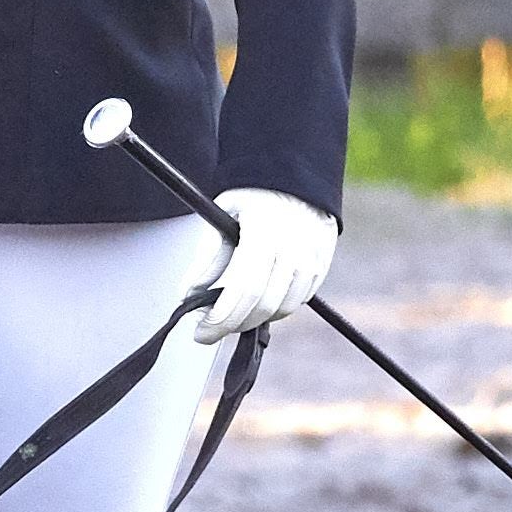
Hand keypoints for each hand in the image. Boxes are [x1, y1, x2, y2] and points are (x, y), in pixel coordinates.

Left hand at [194, 188, 336, 344]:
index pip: (243, 291)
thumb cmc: (253, 196)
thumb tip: (190, 296)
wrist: (295, 179)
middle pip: (263, 306)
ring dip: (254, 318)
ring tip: (234, 312)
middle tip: (212, 328)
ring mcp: (312, 258)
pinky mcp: (322, 265)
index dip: (221, 319)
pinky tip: (259, 300)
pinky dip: (276, 308)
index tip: (202, 332)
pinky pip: (298, 301)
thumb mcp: (223, 215)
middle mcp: (293, 249)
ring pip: (282, 309)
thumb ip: (208, 258)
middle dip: (233, 325)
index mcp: (264, 233)